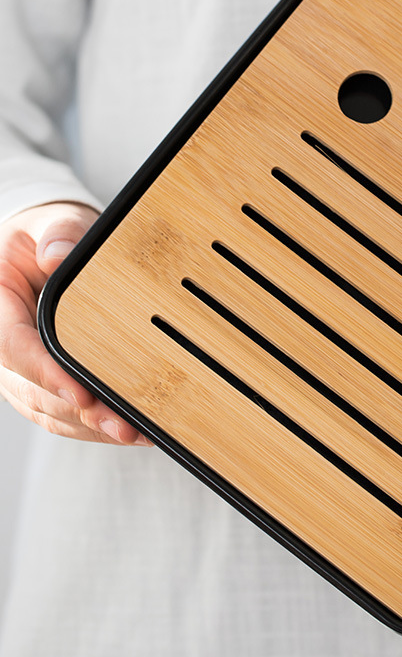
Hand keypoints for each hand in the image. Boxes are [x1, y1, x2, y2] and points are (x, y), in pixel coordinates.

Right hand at [0, 202, 150, 444]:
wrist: (46, 248)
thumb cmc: (45, 235)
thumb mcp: (50, 223)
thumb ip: (56, 235)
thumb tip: (58, 257)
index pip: (15, 348)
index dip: (48, 374)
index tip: (82, 395)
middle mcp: (2, 344)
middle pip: (34, 390)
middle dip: (80, 412)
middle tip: (122, 425)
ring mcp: (19, 369)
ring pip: (48, 410)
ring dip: (90, 427)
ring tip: (134, 434)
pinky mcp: (41, 381)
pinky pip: (61, 412)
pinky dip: (91, 426)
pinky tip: (127, 430)